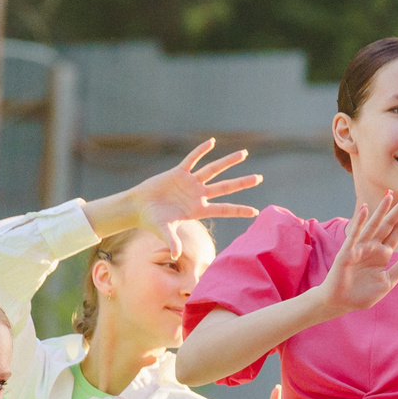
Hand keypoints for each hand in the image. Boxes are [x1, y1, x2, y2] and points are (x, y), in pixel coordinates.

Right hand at [114, 139, 262, 232]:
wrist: (138, 206)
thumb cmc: (152, 220)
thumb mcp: (164, 231)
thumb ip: (172, 242)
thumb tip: (176, 256)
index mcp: (198, 210)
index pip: (224, 209)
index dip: (239, 211)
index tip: (255, 211)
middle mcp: (198, 195)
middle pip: (225, 187)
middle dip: (242, 182)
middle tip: (259, 178)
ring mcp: (190, 183)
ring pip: (213, 170)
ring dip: (228, 161)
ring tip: (244, 153)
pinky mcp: (178, 172)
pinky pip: (192, 159)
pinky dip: (201, 150)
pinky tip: (212, 142)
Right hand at [316, 191, 397, 315]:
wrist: (341, 302)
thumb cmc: (363, 293)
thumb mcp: (388, 281)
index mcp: (384, 252)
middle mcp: (373, 246)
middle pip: (390, 223)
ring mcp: (360, 247)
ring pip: (374, 225)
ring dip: (382, 210)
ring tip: (391, 194)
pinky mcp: (347, 253)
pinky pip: (355, 236)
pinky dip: (360, 223)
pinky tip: (365, 210)